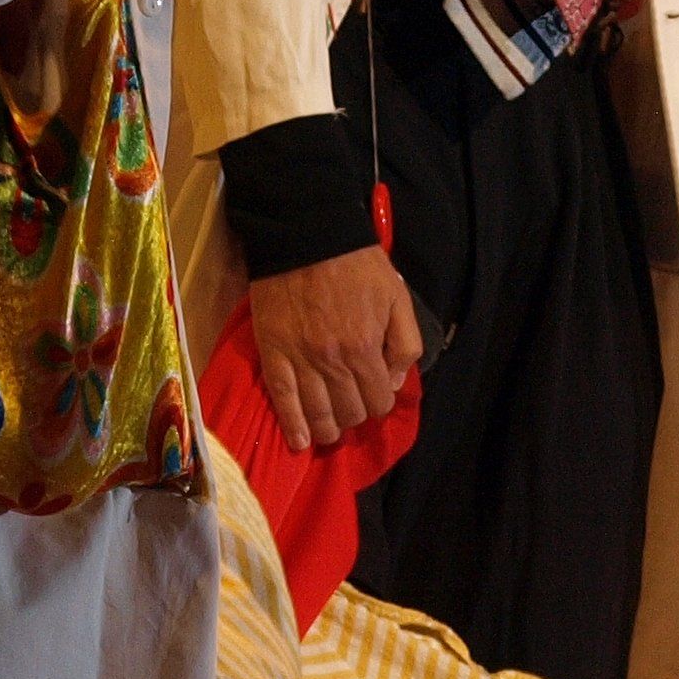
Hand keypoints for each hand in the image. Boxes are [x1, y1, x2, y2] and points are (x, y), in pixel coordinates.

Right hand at [250, 249, 423, 452]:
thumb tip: (394, 382)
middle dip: (354, 415)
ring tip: (328, 427)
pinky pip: (282, 401)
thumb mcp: (398, 297)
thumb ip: (405, 344)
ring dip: (327, 429)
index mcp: (367, 348)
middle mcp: (334, 362)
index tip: (373, 393)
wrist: (306, 236)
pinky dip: (292, 426)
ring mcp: (300, 361)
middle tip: (351, 404)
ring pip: (317, 415)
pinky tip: (299, 441)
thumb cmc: (356, 265)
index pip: (378, 402)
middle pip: (349, 413)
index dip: (379, 402)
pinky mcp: (273, 355)